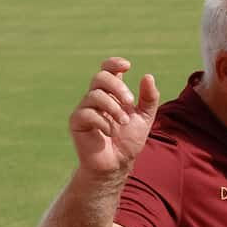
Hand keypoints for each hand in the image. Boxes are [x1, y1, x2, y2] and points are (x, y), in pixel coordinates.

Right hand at [68, 59, 159, 182]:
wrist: (118, 164)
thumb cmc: (128, 140)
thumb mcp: (145, 118)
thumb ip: (149, 98)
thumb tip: (147, 76)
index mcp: (111, 94)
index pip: (107, 70)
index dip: (114, 63)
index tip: (127, 66)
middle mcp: (96, 97)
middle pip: (100, 77)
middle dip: (118, 87)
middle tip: (130, 102)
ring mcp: (85, 109)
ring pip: (95, 95)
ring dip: (113, 108)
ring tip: (123, 122)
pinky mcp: (77, 122)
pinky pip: (87, 113)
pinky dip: (103, 122)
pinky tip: (110, 133)